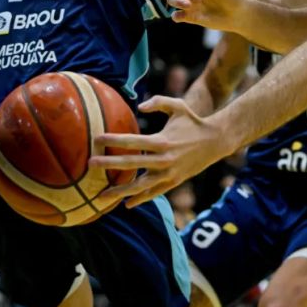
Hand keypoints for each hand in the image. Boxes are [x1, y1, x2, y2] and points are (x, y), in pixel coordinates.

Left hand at [89, 96, 229, 207]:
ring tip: (102, 195)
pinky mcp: (174, 182)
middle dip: (109, 164)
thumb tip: (140, 106)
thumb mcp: (178, 106)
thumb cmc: (193, 122)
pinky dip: (140, 199)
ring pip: (140, 185)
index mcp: (162, 140)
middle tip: (90, 164)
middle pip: (131, 163)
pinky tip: (126, 204)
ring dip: (120, 190)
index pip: (132, 141)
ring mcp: (169, 173)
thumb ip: (158, 102)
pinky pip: (154, 193)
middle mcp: (164, 159)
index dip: (114, 140)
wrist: (216, 141)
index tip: (97, 139)